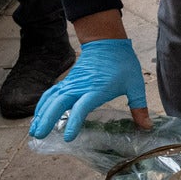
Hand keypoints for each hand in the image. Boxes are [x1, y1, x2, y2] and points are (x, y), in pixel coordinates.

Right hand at [30, 38, 147, 139]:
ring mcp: (71, 83)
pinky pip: (51, 94)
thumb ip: (139, 107)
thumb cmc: (122, 63)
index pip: (81, 108)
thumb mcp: (135, 84)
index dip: (74, 122)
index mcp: (96, 89)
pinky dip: (43, 104)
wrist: (107, 42)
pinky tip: (39, 115)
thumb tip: (147, 127)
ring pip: (51, 99)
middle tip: (39, 136)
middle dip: (47, 120)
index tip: (68, 137)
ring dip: (41, 114)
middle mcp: (79, 87)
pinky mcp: (67, 81)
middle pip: (58, 104)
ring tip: (34, 130)